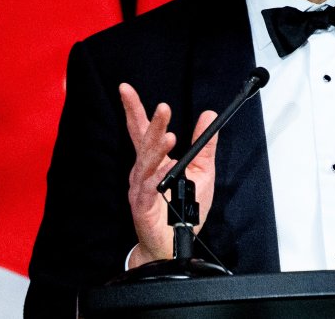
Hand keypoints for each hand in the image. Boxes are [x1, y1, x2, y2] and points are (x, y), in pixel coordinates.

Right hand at [119, 82, 217, 266]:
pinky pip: (150, 188)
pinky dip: (159, 176)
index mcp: (153, 161)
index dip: (134, 109)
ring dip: (157, 147)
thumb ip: (204, 144)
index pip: (141, 129)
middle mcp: (143, 172)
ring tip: (170, 134)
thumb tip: (208, 115)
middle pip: (145, 142)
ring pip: (147, 163)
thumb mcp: (202, 172)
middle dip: (153, 124)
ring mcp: (141, 189)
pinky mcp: (144, 206)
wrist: (173, 244)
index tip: (126, 89)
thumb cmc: (183, 211)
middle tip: (164, 107)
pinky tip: (168, 166)